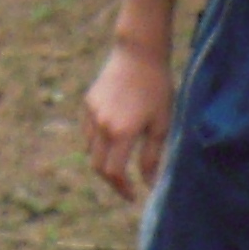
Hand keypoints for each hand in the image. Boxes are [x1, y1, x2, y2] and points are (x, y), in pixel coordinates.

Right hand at [83, 39, 172, 203]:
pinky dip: (98, 144)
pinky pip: (88, 133)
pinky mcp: (87, 103)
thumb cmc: (157, 88)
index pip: (114, 173)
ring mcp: (91, 114)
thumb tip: (148, 184)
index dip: (123, 189)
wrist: (139, 53)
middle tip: (126, 186)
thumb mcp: (161, 124)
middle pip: (98, 166)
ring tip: (121, 162)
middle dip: (111, 181)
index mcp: (121, 132)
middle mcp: (101, 125)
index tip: (133, 196)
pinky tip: (114, 141)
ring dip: (104, 162)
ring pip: (90, 150)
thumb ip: (152, 156)